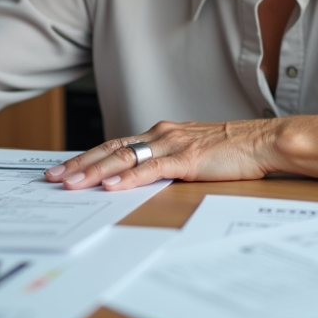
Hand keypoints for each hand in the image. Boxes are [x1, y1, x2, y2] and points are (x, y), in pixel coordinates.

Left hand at [44, 119, 281, 190]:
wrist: (264, 141)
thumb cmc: (234, 150)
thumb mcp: (194, 153)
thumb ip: (169, 161)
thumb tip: (144, 178)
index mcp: (162, 133)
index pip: (116, 144)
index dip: (88, 157)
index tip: (64, 169)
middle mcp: (162, 134)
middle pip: (111, 148)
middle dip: (79, 164)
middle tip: (52, 177)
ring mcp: (173, 144)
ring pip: (124, 157)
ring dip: (94, 171)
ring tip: (71, 183)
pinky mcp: (187, 158)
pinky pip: (151, 168)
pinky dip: (127, 177)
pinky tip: (110, 185)